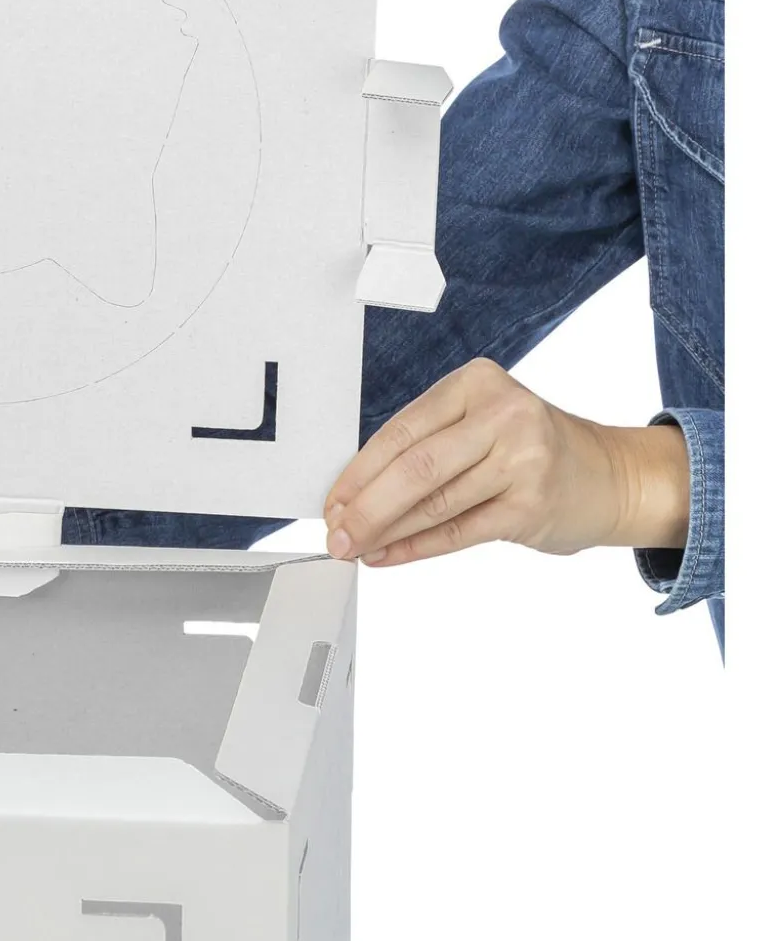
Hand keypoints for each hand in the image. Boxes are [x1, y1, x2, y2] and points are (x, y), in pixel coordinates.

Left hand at [324, 359, 689, 567]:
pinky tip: (388, 556)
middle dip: (365, 508)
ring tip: (355, 548)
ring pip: (434, 503)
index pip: (401, 431)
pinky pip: (458, 531)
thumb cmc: (528, 448)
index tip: (332, 502)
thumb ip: (424, 444)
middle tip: (336, 534)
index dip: (358, 473)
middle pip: (414, 468)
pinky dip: (416, 548)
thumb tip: (353, 491)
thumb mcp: (479, 422)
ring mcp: (522, 460)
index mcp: (476, 383)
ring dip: (385, 532)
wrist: (609, 475)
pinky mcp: (531, 505)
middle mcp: (502, 414)